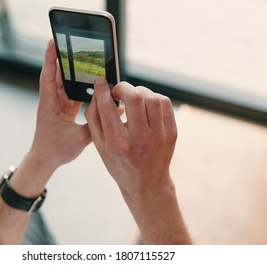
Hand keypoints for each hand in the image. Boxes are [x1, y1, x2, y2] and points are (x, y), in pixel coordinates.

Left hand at [30, 39, 90, 168]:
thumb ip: (96, 124)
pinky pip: (72, 91)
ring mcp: (57, 104)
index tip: (52, 42)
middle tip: (72, 42)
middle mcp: (51, 101)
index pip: (49, 78)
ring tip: (83, 55)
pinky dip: (79, 84)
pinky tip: (90, 77)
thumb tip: (113, 111)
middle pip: (57, 75)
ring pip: (65, 82)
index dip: (50, 60)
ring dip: (72, 70)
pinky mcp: (64, 108)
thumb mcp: (79, 139)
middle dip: (64, 58)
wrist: (45, 160)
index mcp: (49, 105)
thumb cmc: (56, 150)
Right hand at [85, 78, 177, 198]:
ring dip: (139, 91)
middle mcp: (140, 139)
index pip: (108, 107)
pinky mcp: (171, 133)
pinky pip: (165, 103)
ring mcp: (159, 136)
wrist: (147, 183)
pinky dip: (153, 98)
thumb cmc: (119, 163)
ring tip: (132, 98)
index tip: (101, 82)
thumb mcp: (100, 146)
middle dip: (123, 88)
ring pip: (152, 98)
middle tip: (118, 92)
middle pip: (134, 98)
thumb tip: (98, 91)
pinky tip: (145, 104)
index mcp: (118, 144)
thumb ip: (94, 118)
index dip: (102, 90)